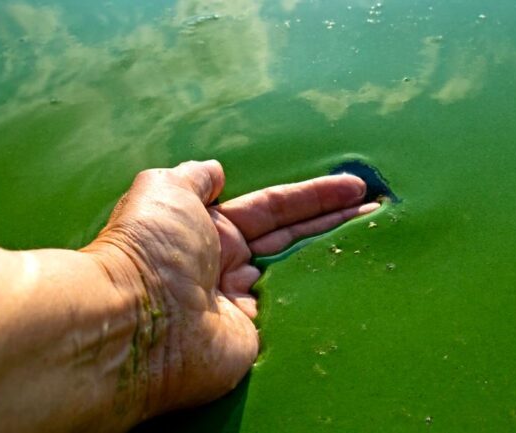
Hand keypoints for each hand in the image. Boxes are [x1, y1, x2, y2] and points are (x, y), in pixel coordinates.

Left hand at [83, 160, 377, 415]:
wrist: (137, 324)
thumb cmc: (149, 249)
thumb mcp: (164, 190)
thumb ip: (193, 177)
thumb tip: (213, 169)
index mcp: (208, 228)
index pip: (273, 208)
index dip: (315, 196)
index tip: (355, 186)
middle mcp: (226, 265)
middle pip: (293, 238)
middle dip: (335, 222)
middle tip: (378, 209)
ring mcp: (241, 305)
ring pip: (297, 274)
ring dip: (334, 256)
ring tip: (377, 238)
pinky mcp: (252, 339)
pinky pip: (294, 314)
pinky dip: (321, 300)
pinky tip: (352, 284)